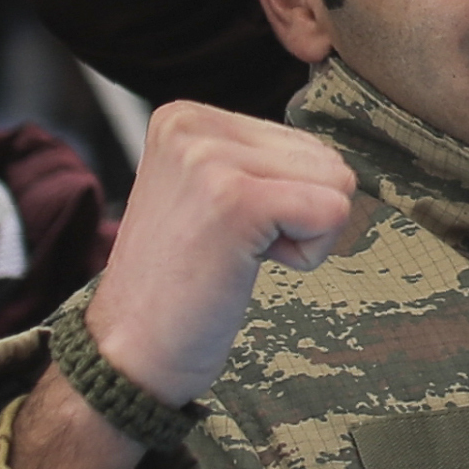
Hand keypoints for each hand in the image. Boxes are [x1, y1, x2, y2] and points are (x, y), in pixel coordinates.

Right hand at [4, 105, 351, 468]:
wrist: (129, 352)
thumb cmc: (178, 286)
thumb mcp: (205, 193)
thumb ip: (255, 161)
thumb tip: (339, 164)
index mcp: (184, 116)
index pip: (302, 142)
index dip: (283, 199)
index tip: (222, 231)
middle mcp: (193, 124)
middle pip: (325, 159)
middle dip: (296, 214)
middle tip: (228, 249)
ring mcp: (211, 158)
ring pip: (335, 184)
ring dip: (300, 236)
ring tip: (233, 256)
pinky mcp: (236, 200)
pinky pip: (333, 213)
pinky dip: (306, 254)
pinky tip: (245, 267)